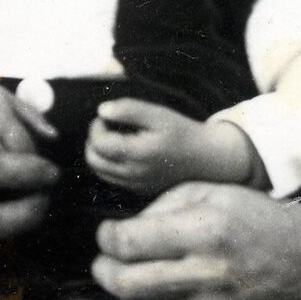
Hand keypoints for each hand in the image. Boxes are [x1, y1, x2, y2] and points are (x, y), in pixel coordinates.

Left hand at [86, 99, 262, 192]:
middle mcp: (134, 175)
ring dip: (100, 152)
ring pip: (100, 171)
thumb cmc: (182, 132)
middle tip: (110, 127)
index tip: (110, 117)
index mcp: (138, 155)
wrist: (207, 158)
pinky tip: (126, 151)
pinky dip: (110, 164)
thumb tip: (101, 111)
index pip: (98, 143)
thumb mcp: (158, 114)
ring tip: (118, 138)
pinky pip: (112, 179)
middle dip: (94, 140)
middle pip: (93, 159)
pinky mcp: (140, 190)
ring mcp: (136, 185)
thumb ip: (128, 110)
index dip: (97, 126)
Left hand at [93, 181, 300, 299]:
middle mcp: (210, 274)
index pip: (126, 244)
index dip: (105, 237)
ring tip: (129, 278)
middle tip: (106, 261)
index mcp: (203, 232)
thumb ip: (154, 211)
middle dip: (104, 270)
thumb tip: (116, 237)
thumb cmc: (244, 215)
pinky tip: (160, 294)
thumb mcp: (201, 192)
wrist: (300, 254)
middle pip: (126, 284)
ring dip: (125, 296)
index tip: (108, 232)